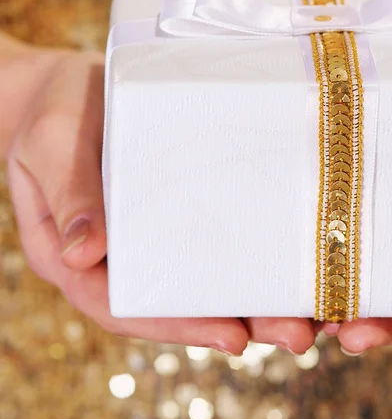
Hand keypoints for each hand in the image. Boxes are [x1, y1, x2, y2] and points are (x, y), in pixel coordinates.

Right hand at [6, 49, 315, 354]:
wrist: (72, 82)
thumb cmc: (56, 108)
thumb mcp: (52, 141)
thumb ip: (67, 194)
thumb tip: (80, 256)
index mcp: (77, 255)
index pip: (125, 305)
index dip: (177, 326)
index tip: (232, 337)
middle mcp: (121, 254)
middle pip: (179, 301)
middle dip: (241, 320)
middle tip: (298, 334)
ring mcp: (153, 232)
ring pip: (204, 276)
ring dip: (258, 297)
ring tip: (312, 311)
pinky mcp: (178, 206)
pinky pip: (216, 235)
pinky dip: (253, 253)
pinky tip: (292, 260)